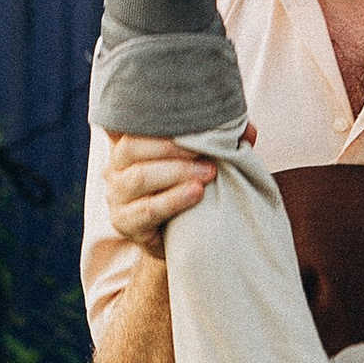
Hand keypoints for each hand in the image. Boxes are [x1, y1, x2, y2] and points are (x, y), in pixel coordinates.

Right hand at [106, 134, 218, 256]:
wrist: (182, 240)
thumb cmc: (188, 191)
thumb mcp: (200, 163)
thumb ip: (219, 143)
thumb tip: (248, 130)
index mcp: (128, 146)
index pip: (134, 126)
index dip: (160, 123)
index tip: (193, 123)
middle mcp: (115, 168)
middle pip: (133, 148)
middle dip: (173, 148)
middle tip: (207, 153)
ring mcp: (116, 197)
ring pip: (140, 177)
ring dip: (177, 172)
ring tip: (208, 173)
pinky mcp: (125, 223)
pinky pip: (148, 210)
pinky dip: (173, 200)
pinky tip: (196, 193)